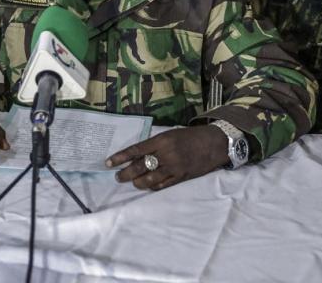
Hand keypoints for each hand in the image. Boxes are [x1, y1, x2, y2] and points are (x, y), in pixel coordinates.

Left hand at [106, 125, 229, 190]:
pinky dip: (152, 186)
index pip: (136, 150)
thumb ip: (155, 144)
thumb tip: (137, 155)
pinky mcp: (181, 177)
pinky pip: (162, 185)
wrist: (214, 143)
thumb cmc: (190, 136)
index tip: (108, 163)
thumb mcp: (170, 135)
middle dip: (125, 173)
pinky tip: (147, 186)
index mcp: (162, 140)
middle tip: (117, 176)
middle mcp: (166, 154)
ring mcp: (174, 167)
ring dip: (137, 182)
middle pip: (140, 166)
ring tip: (132, 182)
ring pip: (149, 179)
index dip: (120, 157)